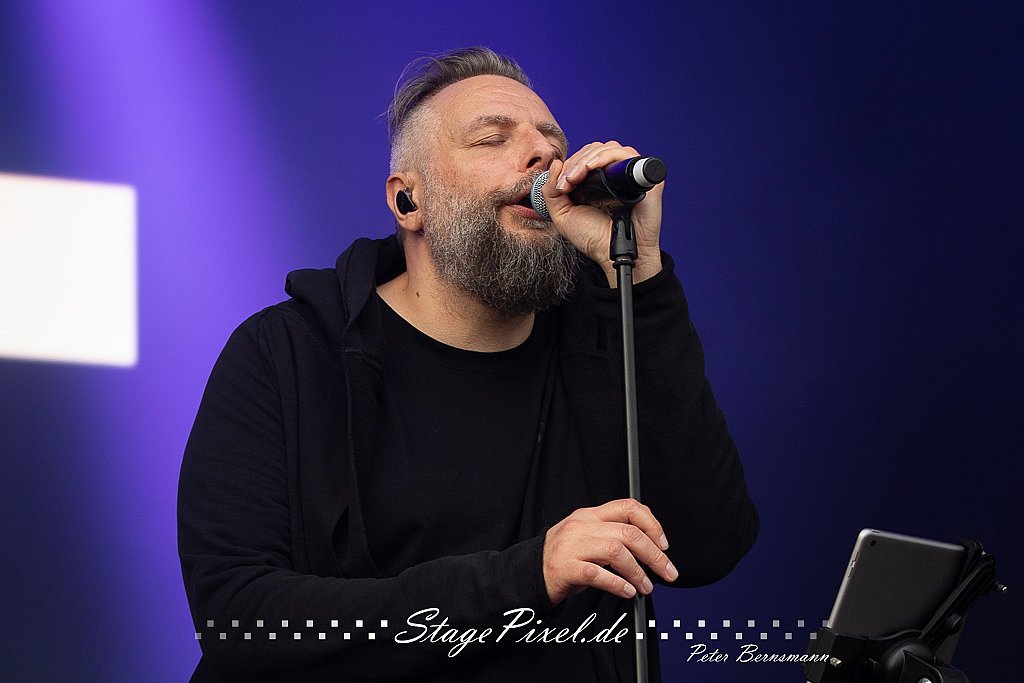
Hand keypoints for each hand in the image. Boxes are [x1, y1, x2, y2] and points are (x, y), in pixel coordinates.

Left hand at [542, 142, 664, 284]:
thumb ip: (551, 191)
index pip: (585, 156)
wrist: (614, 254)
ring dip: (587, 159)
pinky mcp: (645, 178)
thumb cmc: (594, 238)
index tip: (561, 184)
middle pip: (596, 149)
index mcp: (597, 181)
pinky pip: (628, 155)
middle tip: (567, 182)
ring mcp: (630, 175)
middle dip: (576, 162)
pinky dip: (607, 157)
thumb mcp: (563, 215)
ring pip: (610, 148)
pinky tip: (593, 168)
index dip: (570, 164)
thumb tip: (556, 163)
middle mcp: (615, 175)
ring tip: (575, 177)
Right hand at [542, 499, 678, 604]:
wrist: (530, 572)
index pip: (628, 507)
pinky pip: (598, 574)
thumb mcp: (586, 536)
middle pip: (629, 532)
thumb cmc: (563, 557)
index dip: (652, 524)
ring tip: (645, 587)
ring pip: (616, 551)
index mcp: (590, 515)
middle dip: (654, 555)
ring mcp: (572, 546)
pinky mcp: (565, 568)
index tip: (663, 544)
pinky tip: (626, 591)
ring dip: (638, 572)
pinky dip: (618, 584)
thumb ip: (612, 534)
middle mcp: (582, 526)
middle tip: (666, 572)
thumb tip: (650, 548)